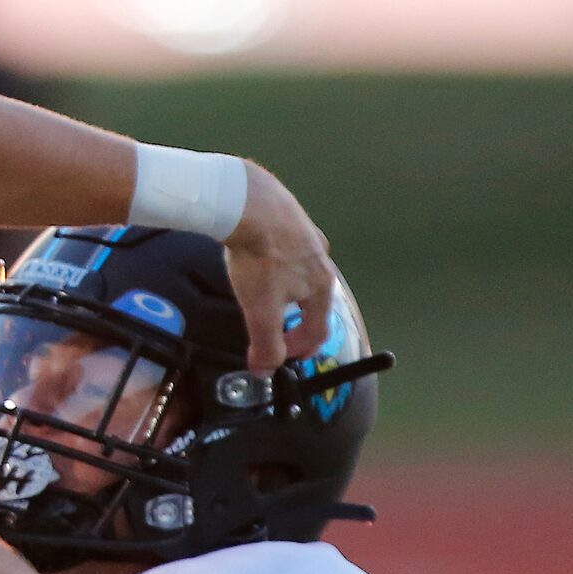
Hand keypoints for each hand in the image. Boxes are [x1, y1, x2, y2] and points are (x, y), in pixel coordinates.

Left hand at [222, 164, 334, 372]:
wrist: (250, 203)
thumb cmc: (259, 260)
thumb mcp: (261, 310)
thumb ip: (266, 343)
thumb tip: (264, 370)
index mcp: (321, 286)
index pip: (318, 329)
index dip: (299, 350)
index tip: (280, 358)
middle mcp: (322, 260)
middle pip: (313, 300)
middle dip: (297, 320)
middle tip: (279, 330)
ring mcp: (308, 236)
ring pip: (302, 273)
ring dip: (288, 291)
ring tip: (269, 297)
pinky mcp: (290, 218)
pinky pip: (287, 250)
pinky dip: (278, 264)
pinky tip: (262, 260)